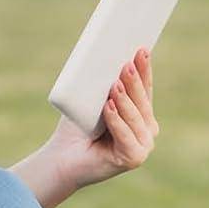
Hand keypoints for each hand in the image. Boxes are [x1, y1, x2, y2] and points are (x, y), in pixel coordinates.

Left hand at [47, 47, 159, 194]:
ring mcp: (143, 145)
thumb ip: (105, 84)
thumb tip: (110, 56)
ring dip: (125, 100)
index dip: (144, 69)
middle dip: (135, 82)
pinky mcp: (134, 158)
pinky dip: (117, 121)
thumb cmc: (77, 127)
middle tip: (127, 64)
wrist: (62, 157)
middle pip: (142, 102)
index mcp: (141, 114)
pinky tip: (109, 108)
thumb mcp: (92, 100)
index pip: (145, 88)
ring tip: (115, 85)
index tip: (142, 49)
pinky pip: (126, 137)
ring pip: (135, 118)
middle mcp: (147, 130)